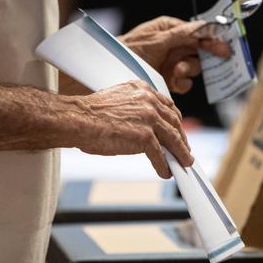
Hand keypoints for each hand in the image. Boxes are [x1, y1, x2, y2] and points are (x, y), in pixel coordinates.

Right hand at [73, 80, 192, 177]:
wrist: (78, 120)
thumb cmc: (89, 114)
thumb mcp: (117, 102)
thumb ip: (134, 109)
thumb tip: (143, 126)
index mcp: (142, 90)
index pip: (167, 106)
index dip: (174, 121)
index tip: (178, 130)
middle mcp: (149, 101)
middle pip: (174, 122)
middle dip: (181, 138)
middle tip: (185, 149)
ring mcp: (148, 119)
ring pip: (172, 139)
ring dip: (180, 153)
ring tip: (184, 162)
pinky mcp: (144, 137)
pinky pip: (160, 154)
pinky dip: (164, 165)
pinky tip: (165, 172)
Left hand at [119, 16, 230, 93]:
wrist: (111, 72)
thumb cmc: (129, 49)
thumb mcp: (157, 40)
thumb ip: (183, 34)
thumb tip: (205, 27)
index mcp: (171, 30)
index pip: (198, 32)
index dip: (213, 38)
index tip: (224, 47)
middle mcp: (174, 46)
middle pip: (200, 51)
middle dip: (204, 56)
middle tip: (217, 58)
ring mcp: (171, 63)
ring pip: (193, 68)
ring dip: (188, 70)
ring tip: (176, 72)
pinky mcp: (168, 80)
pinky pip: (184, 83)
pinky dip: (182, 83)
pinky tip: (173, 82)